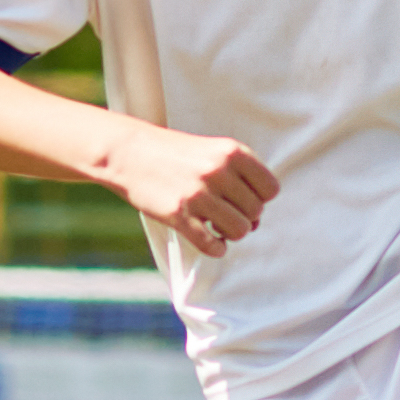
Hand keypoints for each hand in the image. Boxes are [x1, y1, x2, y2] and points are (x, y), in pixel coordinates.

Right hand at [103, 122, 280, 254]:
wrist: (128, 152)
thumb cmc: (175, 155)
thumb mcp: (212, 152)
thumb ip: (239, 178)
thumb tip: (256, 223)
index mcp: (231, 151)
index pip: (271, 189)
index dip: (259, 198)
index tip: (241, 199)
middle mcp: (218, 171)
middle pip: (256, 212)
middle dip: (243, 217)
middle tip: (223, 212)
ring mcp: (198, 193)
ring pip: (239, 230)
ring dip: (229, 233)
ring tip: (214, 225)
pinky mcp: (178, 214)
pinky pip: (212, 245)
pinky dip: (215, 248)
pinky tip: (207, 239)